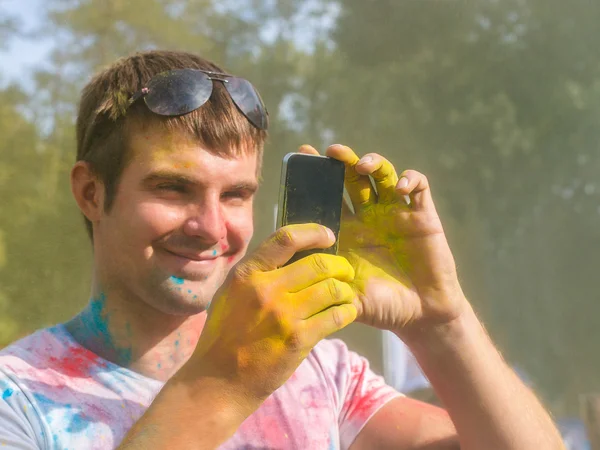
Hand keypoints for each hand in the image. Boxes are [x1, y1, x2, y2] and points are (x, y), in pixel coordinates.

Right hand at [184, 223, 356, 403]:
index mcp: (247, 274)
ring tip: (345, 295)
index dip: (313, 233)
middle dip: (340, 266)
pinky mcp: (298, 339)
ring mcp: (284, 315)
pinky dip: (346, 312)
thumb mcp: (229, 294)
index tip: (328, 236)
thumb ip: (255, 274)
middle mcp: (266, 289)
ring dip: (345, 290)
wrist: (219, 380)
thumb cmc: (223, 335)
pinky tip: (346, 313)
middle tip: (345, 272)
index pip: (286, 239)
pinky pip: (335, 317)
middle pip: (318, 264)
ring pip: (331, 289)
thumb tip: (288, 256)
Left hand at [298, 145, 466, 335]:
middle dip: (342, 160)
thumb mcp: (350, 298)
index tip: (303, 156)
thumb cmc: (383, 307)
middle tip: (331, 152)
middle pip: (353, 177)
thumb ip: (328, 290)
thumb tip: (298, 281)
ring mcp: (396, 213)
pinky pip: (418, 187)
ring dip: (373, 162)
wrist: (422, 315)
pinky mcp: (422, 216)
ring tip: (362, 166)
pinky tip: (400, 189)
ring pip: (383, 174)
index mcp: (347, 231)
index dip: (315, 176)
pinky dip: (410, 179)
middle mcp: (369, 216)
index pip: (328, 195)